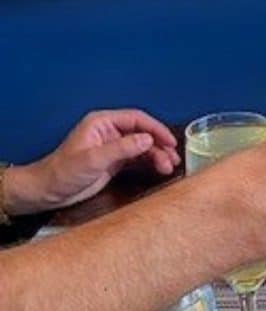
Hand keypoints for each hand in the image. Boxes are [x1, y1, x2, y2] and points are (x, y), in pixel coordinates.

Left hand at [5, 110, 178, 214]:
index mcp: (101, 123)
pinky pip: (138, 158)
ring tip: (168, 167)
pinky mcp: (115, 162)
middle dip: (159, 145)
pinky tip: (159, 169)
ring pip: (143, 146)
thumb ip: (122, 148)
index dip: (156, 129)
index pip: (136, 119)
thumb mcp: (93, 159)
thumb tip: (147, 139)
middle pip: (142, 133)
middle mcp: (109, 132)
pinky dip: (151, 163)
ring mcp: (113, 147)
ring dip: (157, 155)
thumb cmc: (63, 172)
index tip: (170, 141)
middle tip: (171, 159)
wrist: (49, 190)